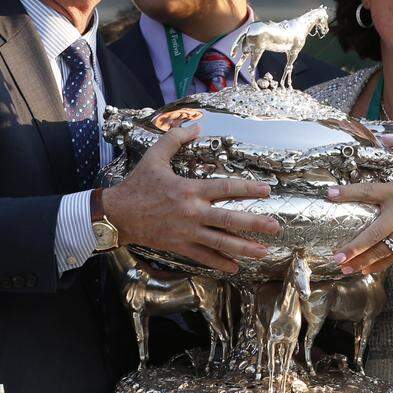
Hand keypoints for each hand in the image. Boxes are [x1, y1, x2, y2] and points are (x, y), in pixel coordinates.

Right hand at [102, 124, 278, 272]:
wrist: (117, 214)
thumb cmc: (138, 185)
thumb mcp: (155, 156)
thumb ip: (176, 138)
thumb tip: (196, 125)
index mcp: (190, 190)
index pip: (225, 189)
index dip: (248, 189)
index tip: (267, 191)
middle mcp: (192, 212)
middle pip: (229, 220)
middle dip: (255, 224)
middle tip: (275, 226)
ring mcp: (186, 232)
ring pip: (220, 243)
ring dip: (244, 248)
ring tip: (264, 251)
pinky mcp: (179, 246)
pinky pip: (203, 257)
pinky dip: (220, 263)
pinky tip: (235, 267)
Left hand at [327, 134, 392, 275]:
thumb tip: (386, 135)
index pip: (369, 191)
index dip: (349, 192)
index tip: (329, 195)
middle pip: (375, 232)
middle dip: (355, 245)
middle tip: (336, 255)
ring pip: (381, 249)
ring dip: (361, 260)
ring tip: (343, 268)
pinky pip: (392, 257)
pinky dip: (377, 265)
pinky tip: (362, 271)